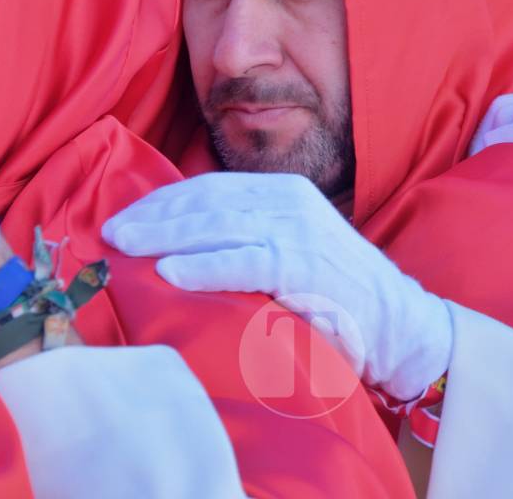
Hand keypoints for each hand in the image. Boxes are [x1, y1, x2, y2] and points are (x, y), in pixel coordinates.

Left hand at [102, 172, 451, 401]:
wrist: (400, 325)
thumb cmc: (337, 295)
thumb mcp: (291, 251)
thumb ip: (248, 240)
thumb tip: (181, 248)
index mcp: (283, 193)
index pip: (210, 188)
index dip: (163, 201)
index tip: (125, 218)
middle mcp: (289, 202)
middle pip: (206, 202)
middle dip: (154, 217)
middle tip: (111, 233)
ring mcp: (298, 232)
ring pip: (218, 225)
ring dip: (165, 236)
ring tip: (126, 248)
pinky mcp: (305, 267)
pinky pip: (245, 261)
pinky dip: (204, 266)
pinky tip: (171, 273)